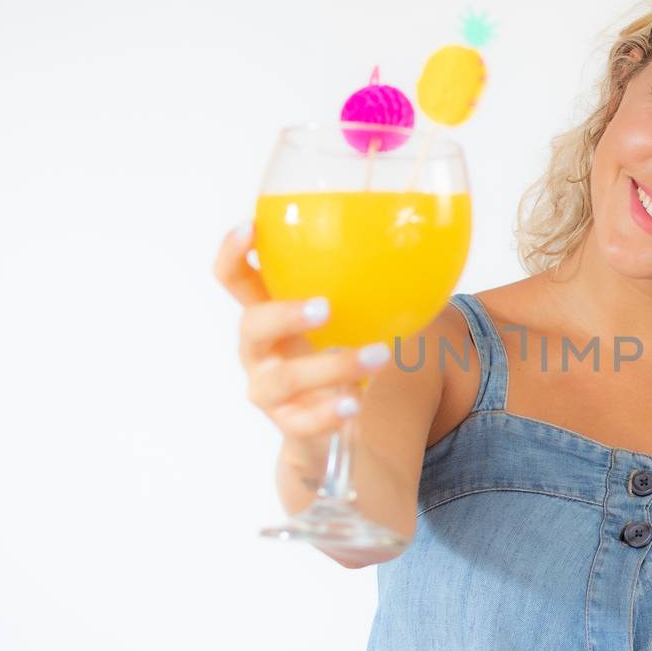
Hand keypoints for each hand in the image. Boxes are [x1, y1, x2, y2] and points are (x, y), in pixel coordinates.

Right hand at [212, 221, 391, 451]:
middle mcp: (257, 350)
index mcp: (266, 313)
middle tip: (325, 307)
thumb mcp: (340, 319)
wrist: (328, 424)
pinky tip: (354, 404)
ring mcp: (267, 389)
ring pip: (287, 378)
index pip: (234, 278)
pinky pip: (303, 422)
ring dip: (334, 366)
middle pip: (251, 326)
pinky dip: (329, 412)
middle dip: (284, 314)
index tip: (250, 226)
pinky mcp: (286, 424)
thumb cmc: (334, 354)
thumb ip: (359, 289)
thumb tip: (418, 249)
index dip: (232, 253)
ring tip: (379, 355)